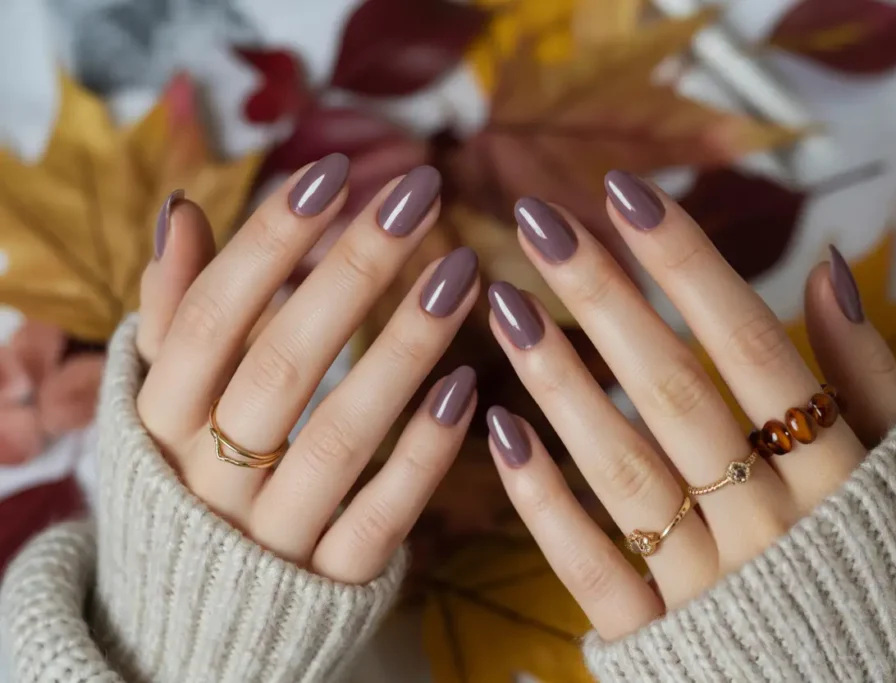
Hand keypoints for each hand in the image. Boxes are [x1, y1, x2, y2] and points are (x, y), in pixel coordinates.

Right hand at [134, 156, 479, 582]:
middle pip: (283, 365)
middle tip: (421, 196)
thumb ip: (175, 312)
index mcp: (161, 420)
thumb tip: (180, 211)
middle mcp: (208, 477)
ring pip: (340, 437)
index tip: (335, 174)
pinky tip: (467, 389)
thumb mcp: (165, 398)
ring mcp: (271, 534)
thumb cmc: (194, 470)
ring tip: (463, 275)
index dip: (270, 242)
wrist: (200, 610)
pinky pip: (381, 518)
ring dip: (406, 350)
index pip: (210, 318)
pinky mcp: (329, 579)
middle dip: (354, 272)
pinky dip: (424, 455)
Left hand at [485, 180, 895, 639]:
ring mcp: (708, 581)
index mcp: (834, 469)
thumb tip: (829, 267)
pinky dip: (544, 500)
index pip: (750, 345)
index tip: (622, 191)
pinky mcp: (659, 636)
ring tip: (504, 305)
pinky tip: (497, 428)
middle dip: (604, 299)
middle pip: (675, 393)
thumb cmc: (889, 558)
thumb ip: (869, 372)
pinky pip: (592, 566)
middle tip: (537, 220)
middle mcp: (768, 521)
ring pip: (624, 471)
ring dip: (560, 383)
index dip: (685, 263)